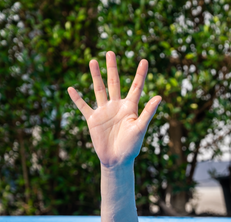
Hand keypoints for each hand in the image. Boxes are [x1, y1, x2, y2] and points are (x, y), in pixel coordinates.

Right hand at [67, 52, 161, 167]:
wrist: (117, 160)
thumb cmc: (132, 146)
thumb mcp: (140, 128)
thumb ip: (148, 112)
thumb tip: (159, 96)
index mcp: (130, 107)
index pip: (136, 87)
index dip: (140, 74)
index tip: (144, 60)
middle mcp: (117, 106)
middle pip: (114, 82)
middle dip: (112, 68)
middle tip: (110, 52)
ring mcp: (104, 111)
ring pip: (99, 89)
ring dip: (95, 76)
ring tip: (92, 61)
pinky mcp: (93, 120)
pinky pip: (83, 106)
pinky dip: (77, 98)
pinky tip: (71, 89)